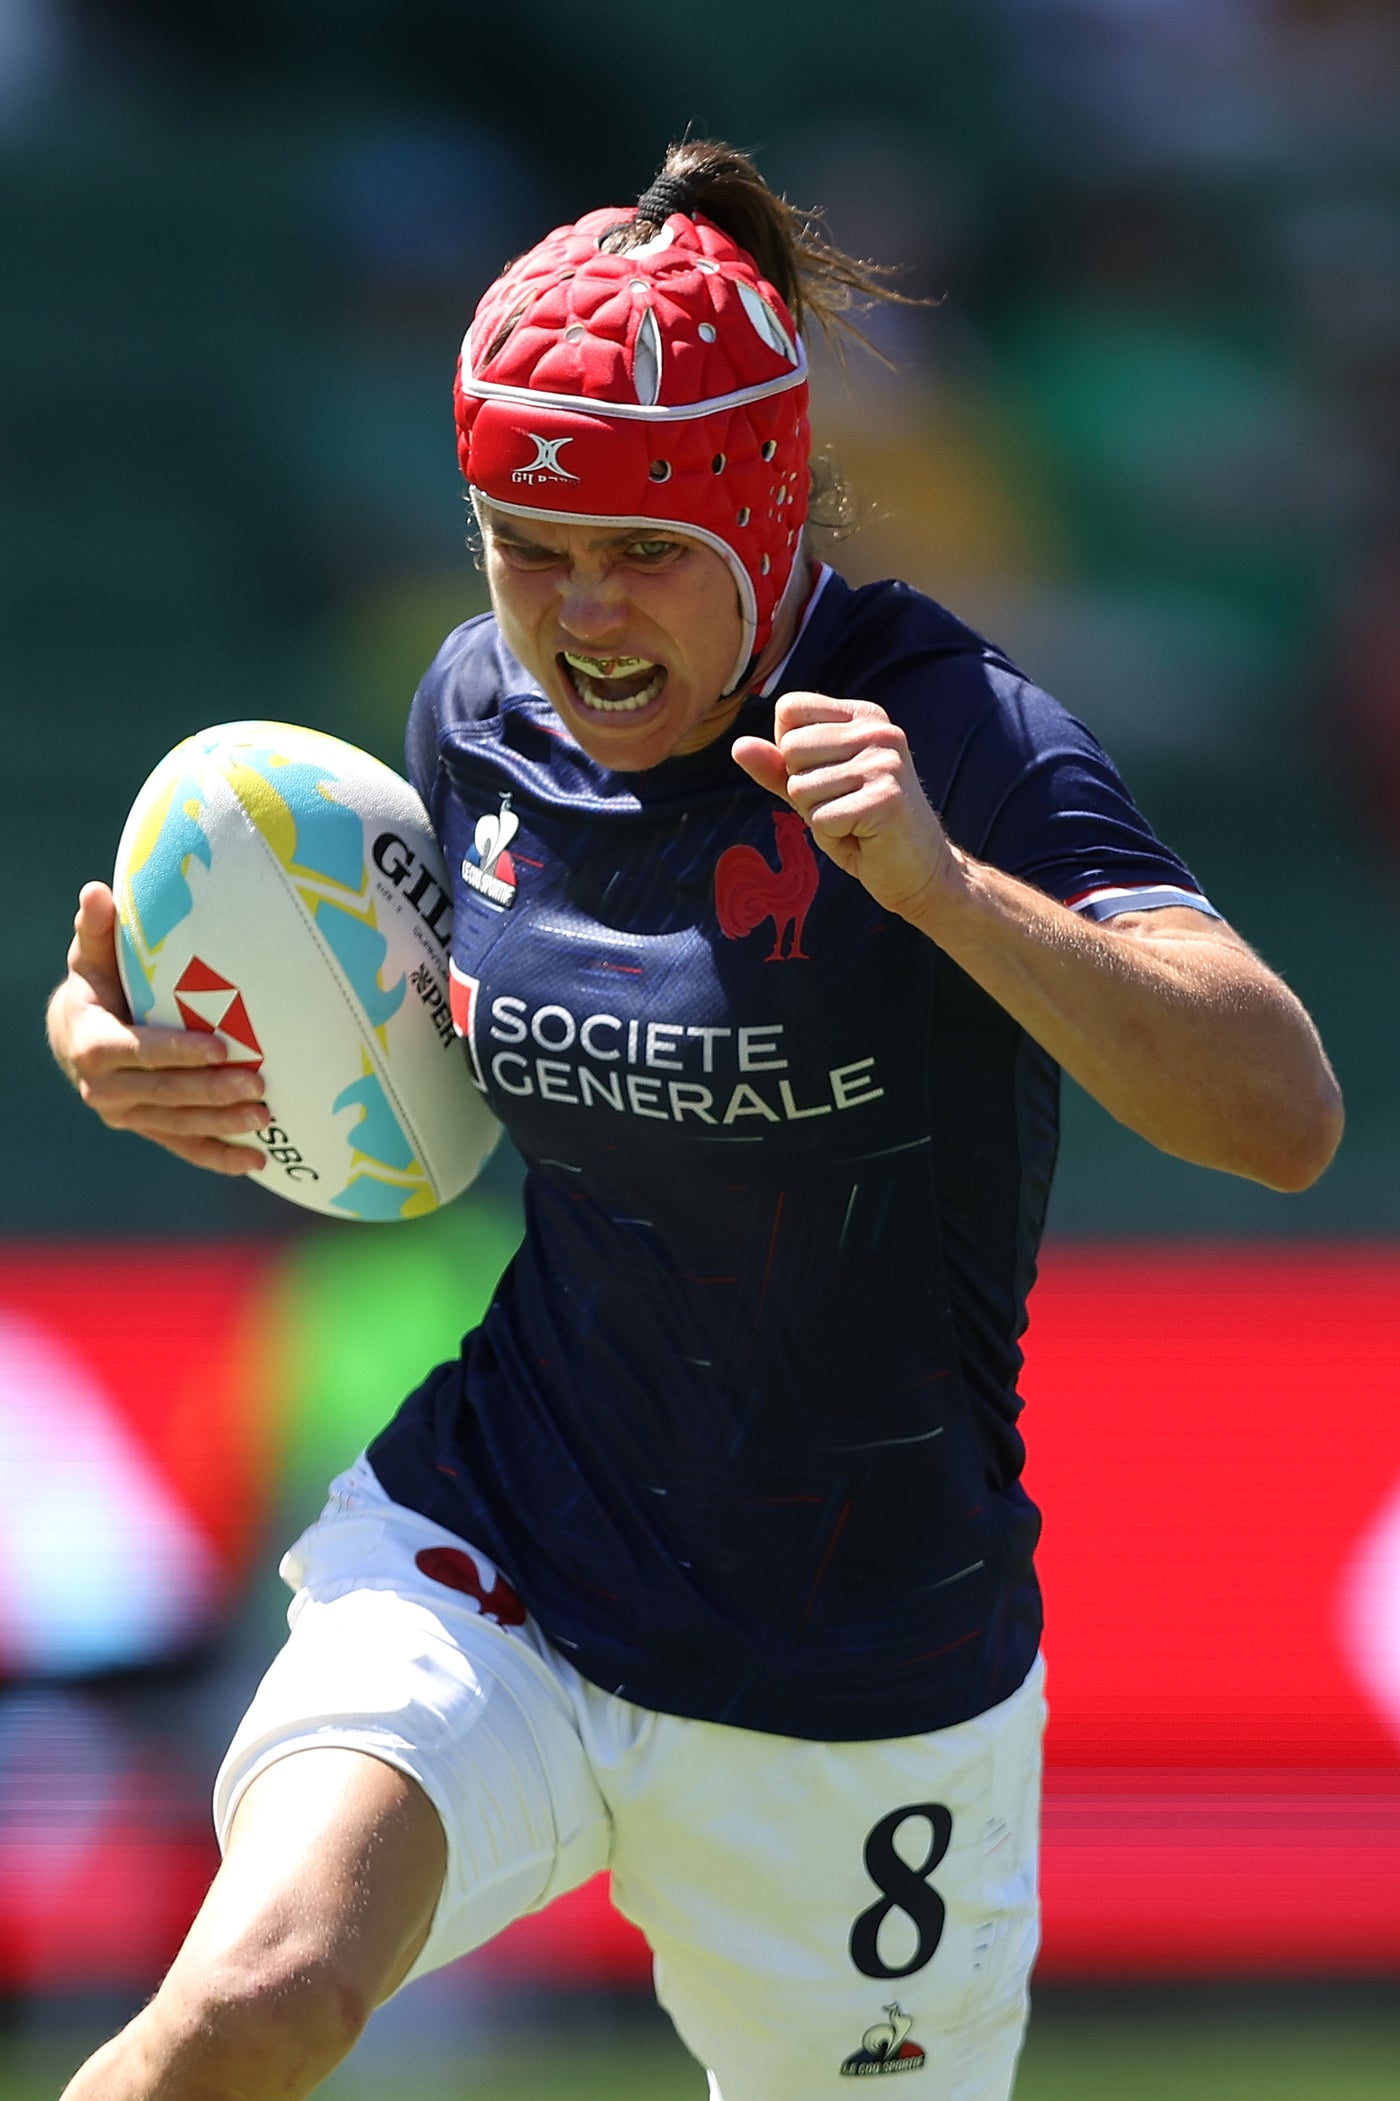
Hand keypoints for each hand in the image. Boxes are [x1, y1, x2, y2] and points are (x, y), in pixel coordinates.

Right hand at [47, 883, 268, 1175]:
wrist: (75, 1034)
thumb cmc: (98, 982)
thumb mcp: (92, 953)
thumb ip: (97, 926)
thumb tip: (97, 890)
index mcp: (93, 1043)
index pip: (137, 1051)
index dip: (177, 1052)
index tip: (221, 1046)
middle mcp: (103, 1088)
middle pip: (164, 1094)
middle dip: (212, 1092)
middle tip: (260, 1084)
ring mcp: (126, 1116)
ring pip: (177, 1125)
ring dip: (223, 1125)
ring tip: (266, 1118)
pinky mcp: (147, 1129)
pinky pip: (183, 1146)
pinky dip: (218, 1157)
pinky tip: (256, 1161)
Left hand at [732, 694, 961, 922]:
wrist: (919, 871)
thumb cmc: (862, 827)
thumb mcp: (813, 791)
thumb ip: (776, 767)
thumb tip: (738, 746)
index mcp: (863, 716)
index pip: (789, 709)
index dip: (791, 753)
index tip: (830, 776)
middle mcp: (878, 730)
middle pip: (791, 748)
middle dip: (803, 789)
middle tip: (843, 805)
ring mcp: (885, 762)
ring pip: (801, 786)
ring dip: (818, 815)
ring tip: (853, 820)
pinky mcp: (885, 798)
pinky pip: (820, 818)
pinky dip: (832, 836)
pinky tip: (863, 836)